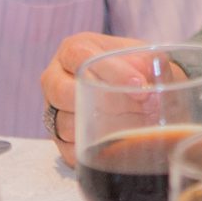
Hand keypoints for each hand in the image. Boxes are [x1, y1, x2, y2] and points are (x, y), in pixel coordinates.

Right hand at [39, 32, 143, 167]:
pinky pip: (69, 149)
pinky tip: (117, 144)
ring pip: (65, 124)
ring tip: (136, 126)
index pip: (80, 57)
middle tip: (140, 108)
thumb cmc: (135, 69)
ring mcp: (53, 110)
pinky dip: (94, 150)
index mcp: (73, 51)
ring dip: (102, 129)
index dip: (111, 72)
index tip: (140, 85)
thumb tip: (144, 84)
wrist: (136, 91)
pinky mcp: (59, 138)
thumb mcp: (144, 57)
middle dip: (106, 103)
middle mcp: (55, 79)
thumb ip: (148, 63)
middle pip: (64, 92)